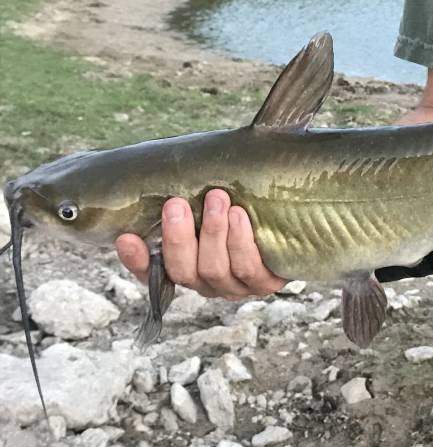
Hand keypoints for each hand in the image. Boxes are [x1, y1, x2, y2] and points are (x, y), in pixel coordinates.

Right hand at [115, 189, 286, 298]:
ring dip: (213, 233)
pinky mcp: (266, 283)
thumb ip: (188, 188)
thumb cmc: (241, 201)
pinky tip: (239, 217)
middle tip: (176, 204)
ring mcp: (235, 286)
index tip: (127, 238)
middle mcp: (206, 281)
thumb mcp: (208, 196)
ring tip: (217, 200)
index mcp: (184, 265)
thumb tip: (164, 161)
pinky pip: (251, 270)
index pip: (150, 272)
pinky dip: (242, 242)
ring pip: (215, 269)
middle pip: (183, 271)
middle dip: (178, 238)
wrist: (291, 219)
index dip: (136, 260)